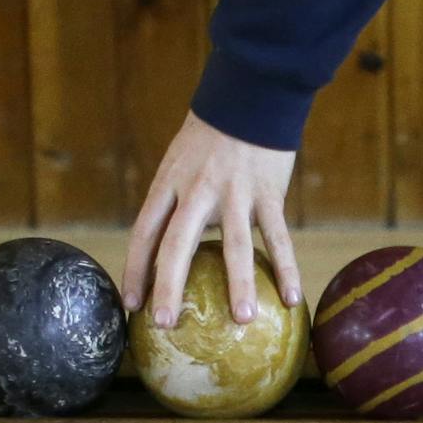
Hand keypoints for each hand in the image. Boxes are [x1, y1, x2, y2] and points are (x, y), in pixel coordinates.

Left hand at [124, 113, 302, 326]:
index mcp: (169, 183)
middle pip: (178, 244)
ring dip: (239, 285)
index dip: (135, 270)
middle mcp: (197, 190)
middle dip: (169, 287)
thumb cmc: (210, 138)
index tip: (132, 304)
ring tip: (241, 320)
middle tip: (165, 324)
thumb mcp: (178, 163)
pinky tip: (291, 298)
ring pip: (235, 245)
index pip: (145, 232)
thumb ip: (173, 203)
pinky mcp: (269, 194)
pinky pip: (278, 237)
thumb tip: (166, 254)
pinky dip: (286, 269)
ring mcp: (235, 193)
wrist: (250, 97)